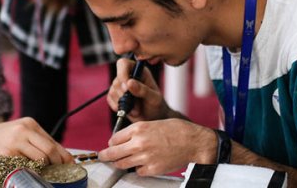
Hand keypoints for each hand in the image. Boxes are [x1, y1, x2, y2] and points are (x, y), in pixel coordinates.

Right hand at [0, 117, 72, 164]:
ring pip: (40, 159)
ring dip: (43, 169)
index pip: (53, 142)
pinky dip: (29, 171)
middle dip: (56, 164)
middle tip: (56, 172)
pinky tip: (25, 170)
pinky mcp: (7, 154)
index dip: (63, 156)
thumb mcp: (19, 132)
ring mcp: (15, 142)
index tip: (69, 165)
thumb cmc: (0, 137)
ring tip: (39, 171)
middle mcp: (23, 130)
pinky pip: (25, 166)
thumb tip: (59, 157)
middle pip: (49, 150)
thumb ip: (36, 141)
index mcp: (30, 124)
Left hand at [98, 119, 216, 175]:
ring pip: (121, 164)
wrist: (193, 142)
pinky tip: (144, 164)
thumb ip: (137, 131)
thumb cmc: (176, 130)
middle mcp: (138, 143)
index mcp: (138, 128)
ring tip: (121, 162)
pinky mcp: (152, 169)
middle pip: (112, 153)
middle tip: (102, 157)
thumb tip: (123, 140)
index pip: (114, 139)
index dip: (112, 143)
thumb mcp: (153, 123)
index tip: (112, 146)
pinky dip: (138, 169)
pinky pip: (137, 172)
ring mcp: (144, 157)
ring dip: (120, 163)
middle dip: (105, 156)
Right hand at [107, 58, 169, 121]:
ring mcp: (121, 86)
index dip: (122, 74)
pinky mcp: (115, 96)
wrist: (153, 117)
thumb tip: (129, 82)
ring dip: (124, 104)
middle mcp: (128, 76)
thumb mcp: (154, 98)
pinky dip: (118, 107)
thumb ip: (143, 90)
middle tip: (136, 106)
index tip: (127, 88)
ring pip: (113, 91)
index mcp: (139, 71)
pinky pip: (110, 99)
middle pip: (117, 80)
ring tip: (136, 110)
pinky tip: (128, 110)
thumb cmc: (156, 105)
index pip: (124, 64)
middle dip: (125, 96)